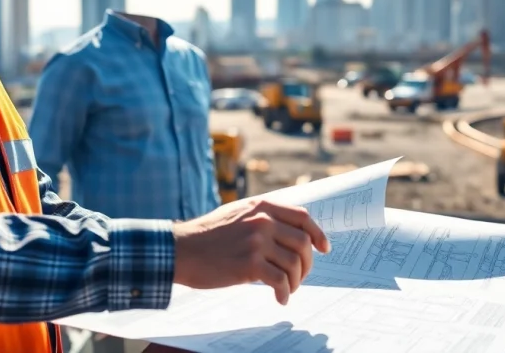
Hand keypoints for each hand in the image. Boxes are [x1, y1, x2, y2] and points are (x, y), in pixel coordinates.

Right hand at [171, 198, 329, 304]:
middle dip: (307, 264)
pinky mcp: (249, 264)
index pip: (303, 217)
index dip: (318, 234)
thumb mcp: (237, 214)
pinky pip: (280, 281)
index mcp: (261, 206)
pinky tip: (280, 299)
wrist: (181, 250)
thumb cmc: (207, 236)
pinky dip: (285, 293)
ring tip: (288, 289)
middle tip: (300, 276)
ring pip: (294, 264)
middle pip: (303, 243)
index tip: (324, 249)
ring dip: (296, 281)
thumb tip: (289, 230)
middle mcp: (262, 221)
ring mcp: (257, 242)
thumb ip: (261, 217)